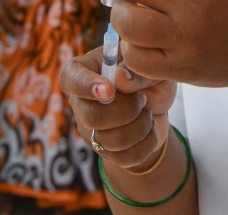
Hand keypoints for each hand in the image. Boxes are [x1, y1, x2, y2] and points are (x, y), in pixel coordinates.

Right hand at [60, 47, 175, 169]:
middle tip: (142, 99)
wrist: (157, 107)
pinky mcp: (103, 150)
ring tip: (148, 113)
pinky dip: (145, 144)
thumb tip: (119, 77)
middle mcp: (80, 101)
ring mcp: (88, 129)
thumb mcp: (150, 69)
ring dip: (140, 127)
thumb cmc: (149, 79)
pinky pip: (123, 157)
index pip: (70, 79)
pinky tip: (149, 130)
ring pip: (108, 140)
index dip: (86, 86)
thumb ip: (136, 72)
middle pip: (90, 117)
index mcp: (85, 70)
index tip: (110, 91)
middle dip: (127, 111)